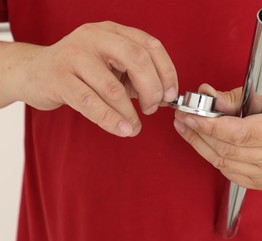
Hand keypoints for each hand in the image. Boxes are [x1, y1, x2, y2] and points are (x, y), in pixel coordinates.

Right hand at [1, 21, 177, 136]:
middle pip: (137, 59)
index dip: (166, 71)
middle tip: (152, 109)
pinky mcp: (59, 78)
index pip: (150, 45)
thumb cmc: (80, 72)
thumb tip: (163, 96)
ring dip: (130, 112)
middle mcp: (94, 37)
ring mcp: (74, 56)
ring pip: (113, 87)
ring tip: (135, 127)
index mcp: (112, 31)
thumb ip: (136, 76)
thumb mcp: (112, 67)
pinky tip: (123, 130)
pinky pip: (90, 102)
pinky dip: (111, 119)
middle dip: (152, 89)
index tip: (170, 94)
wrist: (34, 72)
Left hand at [173, 83, 261, 189]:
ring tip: (186, 126)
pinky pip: (227, 171)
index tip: (190, 115)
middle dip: (199, 134)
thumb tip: (206, 95)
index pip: (241, 134)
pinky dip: (212, 155)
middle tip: (181, 117)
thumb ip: (236, 96)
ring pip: (223, 163)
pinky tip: (204, 141)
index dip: (211, 127)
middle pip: (228, 151)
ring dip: (200, 144)